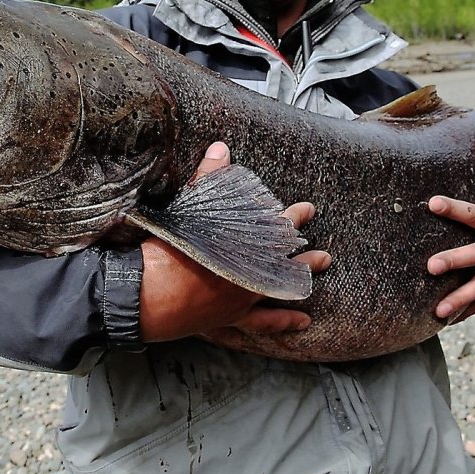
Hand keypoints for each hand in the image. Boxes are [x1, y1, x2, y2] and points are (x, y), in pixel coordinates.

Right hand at [139, 142, 330, 342]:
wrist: (150, 291)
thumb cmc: (169, 250)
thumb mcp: (189, 208)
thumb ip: (208, 178)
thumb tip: (221, 149)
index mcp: (245, 246)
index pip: (277, 227)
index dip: (293, 216)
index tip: (308, 210)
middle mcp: (250, 275)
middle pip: (285, 263)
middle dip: (304, 257)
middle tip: (324, 256)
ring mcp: (241, 299)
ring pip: (278, 294)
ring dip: (300, 288)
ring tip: (317, 288)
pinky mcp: (227, 319)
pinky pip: (260, 324)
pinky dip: (281, 324)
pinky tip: (300, 325)